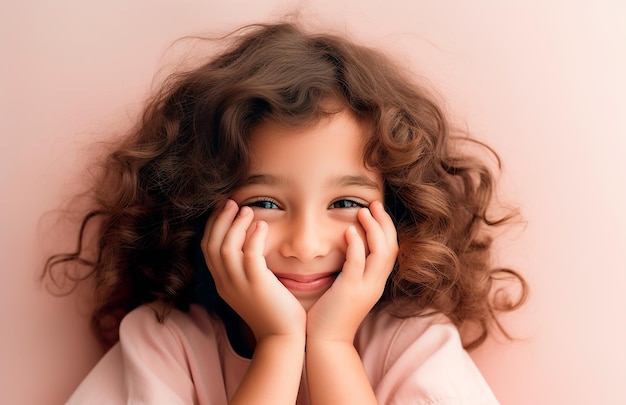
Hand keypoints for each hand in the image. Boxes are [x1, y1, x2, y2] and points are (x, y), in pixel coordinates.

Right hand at [201, 200, 305, 341]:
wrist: (282, 337)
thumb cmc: (272, 311)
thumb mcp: (250, 289)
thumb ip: (244, 269)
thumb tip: (248, 246)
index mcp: (222, 283)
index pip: (208, 249)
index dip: (213, 226)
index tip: (223, 209)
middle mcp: (226, 283)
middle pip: (212, 245)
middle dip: (220, 220)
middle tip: (231, 202)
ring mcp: (240, 285)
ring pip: (226, 248)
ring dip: (236, 225)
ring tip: (247, 209)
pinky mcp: (258, 285)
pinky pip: (250, 255)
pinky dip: (253, 237)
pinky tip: (262, 225)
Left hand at [306, 201, 397, 342]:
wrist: (326, 343)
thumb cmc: (330, 315)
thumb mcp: (346, 289)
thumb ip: (350, 270)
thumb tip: (345, 248)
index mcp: (375, 283)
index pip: (391, 250)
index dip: (386, 228)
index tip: (375, 211)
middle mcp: (375, 284)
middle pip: (392, 247)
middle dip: (384, 223)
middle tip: (373, 203)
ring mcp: (365, 288)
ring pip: (381, 253)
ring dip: (373, 229)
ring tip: (362, 211)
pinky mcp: (350, 291)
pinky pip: (358, 263)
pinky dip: (356, 245)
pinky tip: (349, 231)